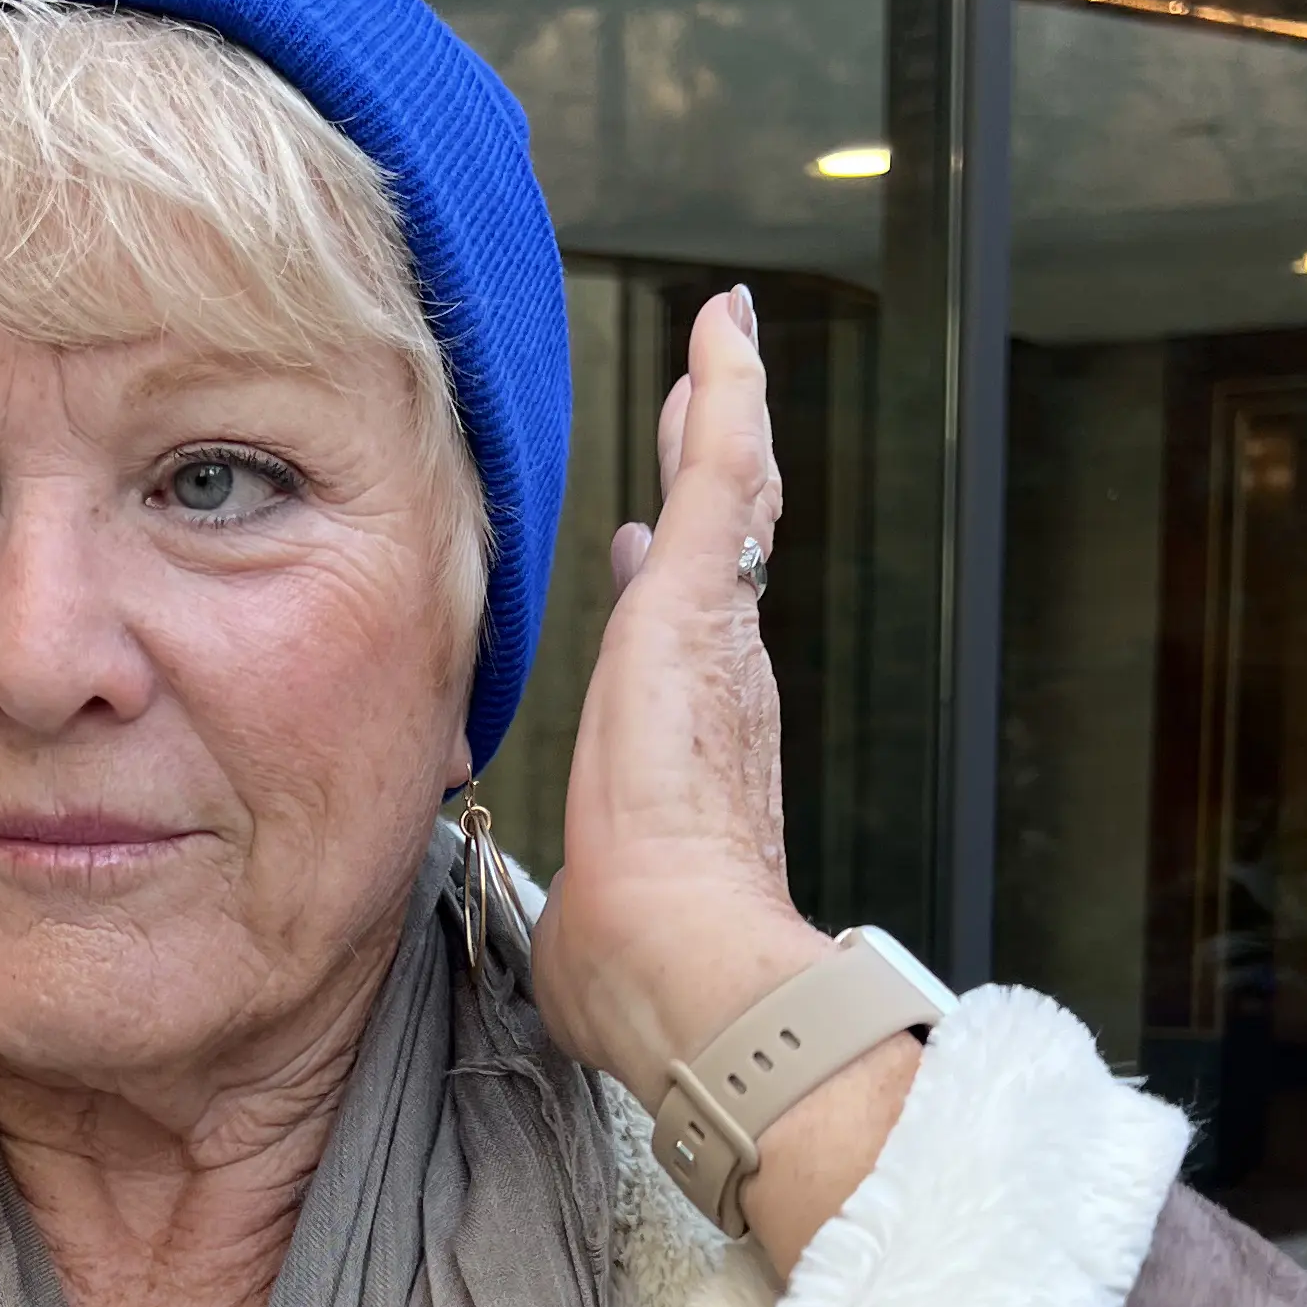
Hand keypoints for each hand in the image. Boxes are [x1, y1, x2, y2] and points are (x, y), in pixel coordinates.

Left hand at [530, 287, 916, 1274]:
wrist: (680, 968)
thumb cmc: (638, 977)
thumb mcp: (596, 923)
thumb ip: (588, 917)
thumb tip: (578, 954)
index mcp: (694, 760)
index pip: (685, 650)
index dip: (670, 586)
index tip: (646, 545)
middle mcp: (723, 688)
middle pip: (722, 555)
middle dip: (715, 477)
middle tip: (706, 406)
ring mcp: (718, 638)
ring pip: (728, 499)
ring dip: (725, 420)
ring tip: (719, 348)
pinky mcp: (701, 601)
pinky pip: (722, 467)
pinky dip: (728, 392)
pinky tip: (721, 329)